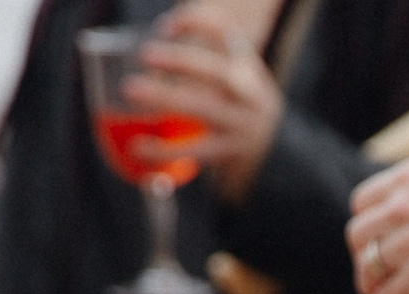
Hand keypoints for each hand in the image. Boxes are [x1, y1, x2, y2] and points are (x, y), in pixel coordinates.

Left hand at [123, 5, 283, 205]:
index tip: (166, 27)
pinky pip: (195, 150)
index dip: (198, 24)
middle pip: (217, 73)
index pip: (227, 34)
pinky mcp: (230, 153)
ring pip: (204, 108)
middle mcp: (249, 93)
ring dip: (166, 97)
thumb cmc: (239, 109)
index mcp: (247, 66)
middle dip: (181, 61)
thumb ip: (205, 63)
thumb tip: (155, 48)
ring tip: (132, 90)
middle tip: (146, 55)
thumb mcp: (235, 79)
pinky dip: (164, 149)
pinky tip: (138, 146)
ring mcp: (242, 124)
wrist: (277, 154)